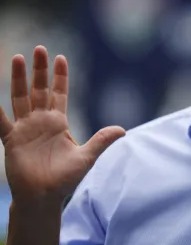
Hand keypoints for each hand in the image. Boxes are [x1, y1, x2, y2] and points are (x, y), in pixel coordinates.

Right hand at [0, 46, 125, 207]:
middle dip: (40, 70)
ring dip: (20, 79)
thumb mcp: (87, 157)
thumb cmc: (65, 178)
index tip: (61, 57)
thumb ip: (102, 141)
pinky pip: (1, 121)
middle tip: (40, 49)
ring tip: (19, 58)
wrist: (44, 197)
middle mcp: (41, 121)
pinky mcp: (12, 140)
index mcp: (58, 122)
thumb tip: (123, 130)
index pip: (59, 93)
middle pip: (39, 89)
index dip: (60, 76)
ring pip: (21, 97)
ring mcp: (25, 128)